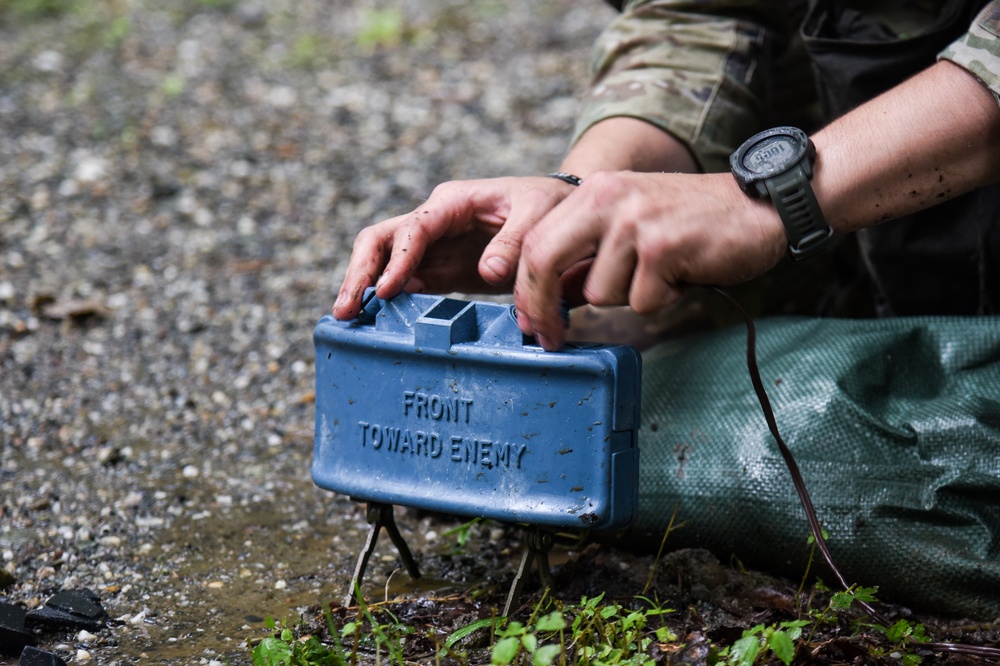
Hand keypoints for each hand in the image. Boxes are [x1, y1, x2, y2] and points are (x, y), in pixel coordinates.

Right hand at [332, 176, 576, 319]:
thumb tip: (489, 270)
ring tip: (349, 320)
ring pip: (383, 263)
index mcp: (452, 203)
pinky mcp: (440, 271)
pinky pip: (405, 285)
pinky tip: (377, 324)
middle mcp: (433, 222)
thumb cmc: (547, 203)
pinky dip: (389, 303)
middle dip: (359, 273)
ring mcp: (432, 247)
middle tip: (346, 309)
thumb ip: (515, 240)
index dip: (397, 260)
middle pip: (380, 242)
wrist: (557, 213)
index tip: (385, 291)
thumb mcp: (539, 212)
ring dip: (364, 290)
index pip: (413, 229)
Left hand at [513, 170, 786, 349]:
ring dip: (629, 297)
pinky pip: (641, 301)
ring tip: (660, 274)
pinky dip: (662, 300)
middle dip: (541, 307)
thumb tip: (549, 298)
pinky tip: (682, 274)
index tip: (529, 322)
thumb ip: (587, 257)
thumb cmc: (692, 223)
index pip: (535, 241)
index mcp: (594, 191)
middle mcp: (607, 199)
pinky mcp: (662, 247)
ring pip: (599, 292)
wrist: (759, 206)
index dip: (524, 288)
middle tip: (548, 339)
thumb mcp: (629, 227)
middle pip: (544, 260)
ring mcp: (633, 221)